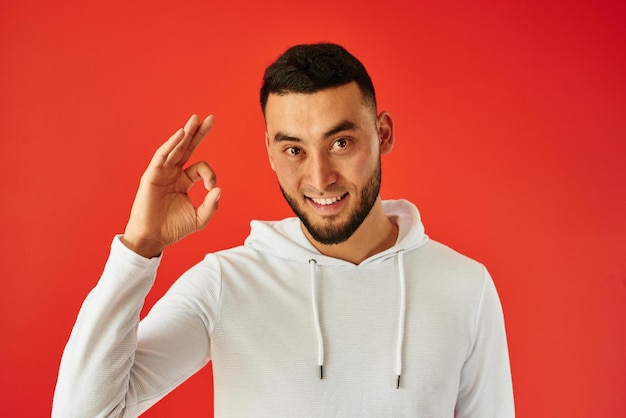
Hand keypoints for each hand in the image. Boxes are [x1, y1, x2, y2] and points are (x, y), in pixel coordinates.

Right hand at [121, 115, 221, 257]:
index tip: (212, 187)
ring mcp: (162, 172)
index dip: (210, 174)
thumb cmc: (174, 229)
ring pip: (175, 148)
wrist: (154, 237)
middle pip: (188, 148)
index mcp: (184, 181)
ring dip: (186, 133)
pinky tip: (181, 134)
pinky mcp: (152, 175)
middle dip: (198, 133)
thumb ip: (211, 205)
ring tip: (196, 119)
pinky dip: (171, 144)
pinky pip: (162, 155)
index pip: (201, 168)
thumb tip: (219, 189)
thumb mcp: (199, 218)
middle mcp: (173, 173)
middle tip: (210, 118)